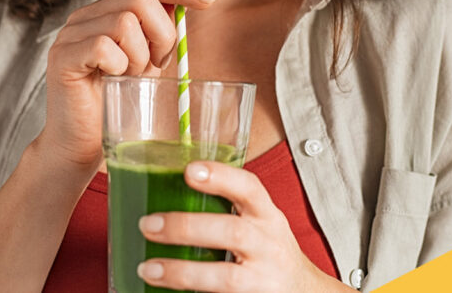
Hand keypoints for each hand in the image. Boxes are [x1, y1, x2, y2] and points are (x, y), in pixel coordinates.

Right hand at [38, 0, 215, 169]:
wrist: (83, 145)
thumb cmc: (117, 102)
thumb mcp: (149, 59)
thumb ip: (162, 26)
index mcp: (106, 12)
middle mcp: (85, 16)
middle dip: (163, 33)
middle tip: (157, 64)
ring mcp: (70, 35)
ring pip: (124, 22)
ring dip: (140, 56)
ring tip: (132, 77)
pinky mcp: (63, 57)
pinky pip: (104, 47)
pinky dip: (119, 67)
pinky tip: (114, 81)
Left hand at [135, 161, 341, 291]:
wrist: (302, 291)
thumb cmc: (268, 249)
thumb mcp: (258, 221)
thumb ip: (226, 208)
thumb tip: (164, 191)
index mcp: (267, 216)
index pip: (249, 188)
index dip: (221, 177)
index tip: (189, 170)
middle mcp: (269, 245)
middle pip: (232, 233)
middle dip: (187, 228)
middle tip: (148, 224)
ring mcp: (264, 278)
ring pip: (226, 277)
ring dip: (182, 272)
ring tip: (148, 268)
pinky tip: (167, 291)